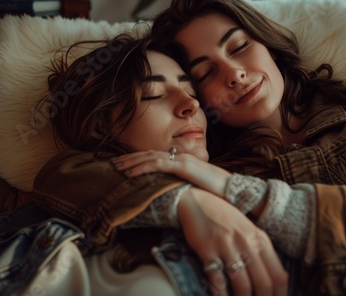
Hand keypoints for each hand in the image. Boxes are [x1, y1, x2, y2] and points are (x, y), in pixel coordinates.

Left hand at [112, 150, 230, 196]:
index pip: (155, 156)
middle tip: (113, 163)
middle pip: (149, 154)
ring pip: (149, 158)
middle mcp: (179, 156)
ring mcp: (181, 160)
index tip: (124, 164)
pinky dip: (141, 168)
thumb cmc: (216, 190)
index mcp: (181, 160)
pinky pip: (157, 166)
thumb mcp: (196, 186)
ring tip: (116, 167)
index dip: (138, 159)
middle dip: (130, 158)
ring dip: (131, 162)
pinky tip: (129, 173)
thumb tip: (171, 191)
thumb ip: (182, 184)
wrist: (232, 188)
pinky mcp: (182, 167)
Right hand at [178, 188, 288, 295]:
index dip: (280, 295)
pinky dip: (221, 295)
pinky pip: (217, 279)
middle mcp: (247, 241)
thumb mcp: (248, 230)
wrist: (197, 200)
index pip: (279, 275)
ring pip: (243, 284)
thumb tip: (277, 278)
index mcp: (260, 238)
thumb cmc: (224, 218)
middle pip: (264, 283)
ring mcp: (227, 245)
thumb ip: (261, 250)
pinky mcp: (208, 249)